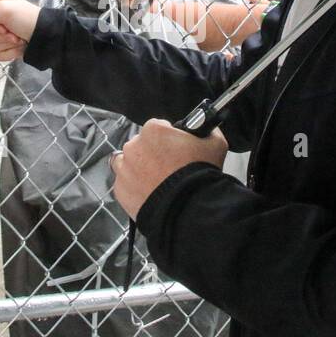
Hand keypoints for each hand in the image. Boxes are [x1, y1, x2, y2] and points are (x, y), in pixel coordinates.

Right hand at [0, 0, 39, 61]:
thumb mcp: (3, 9)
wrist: (47, 36)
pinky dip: (9, 52)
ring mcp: (0, 32)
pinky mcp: (6, 46)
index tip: (2, 26)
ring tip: (18, 38)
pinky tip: (19, 46)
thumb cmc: (28, 19)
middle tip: (12, 32)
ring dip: (5, 44)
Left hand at [110, 118, 227, 218]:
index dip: (170, 138)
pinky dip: (135, 187)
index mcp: (154, 130)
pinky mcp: (120, 190)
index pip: (159, 127)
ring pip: (129, 163)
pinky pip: (125, 183)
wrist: (188, 209)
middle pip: (142, 144)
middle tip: (169, 168)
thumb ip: (208, 130)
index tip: (177, 150)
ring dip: (139, 168)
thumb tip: (208, 127)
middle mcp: (134, 146)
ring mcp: (124, 168)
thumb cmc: (199, 175)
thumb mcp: (215, 144)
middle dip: (153, 153)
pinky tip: (150, 193)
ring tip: (157, 181)